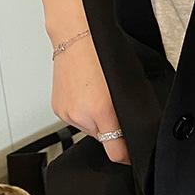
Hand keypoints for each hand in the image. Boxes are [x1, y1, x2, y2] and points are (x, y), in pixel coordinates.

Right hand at [50, 25, 130, 164]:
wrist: (77, 37)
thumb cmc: (105, 55)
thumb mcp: (128, 86)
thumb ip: (130, 111)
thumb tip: (136, 128)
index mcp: (102, 111)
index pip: (116, 151)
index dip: (128, 156)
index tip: (134, 157)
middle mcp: (82, 116)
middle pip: (104, 141)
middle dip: (114, 132)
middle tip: (119, 113)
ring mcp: (67, 113)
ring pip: (91, 130)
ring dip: (99, 123)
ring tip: (102, 100)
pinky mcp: (58, 109)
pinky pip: (78, 120)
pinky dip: (86, 114)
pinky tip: (90, 97)